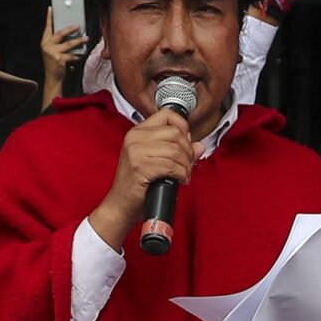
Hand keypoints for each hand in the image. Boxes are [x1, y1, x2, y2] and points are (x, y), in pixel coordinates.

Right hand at [41, 7, 86, 77]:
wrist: (52, 78)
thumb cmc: (54, 64)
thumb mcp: (52, 51)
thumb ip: (58, 42)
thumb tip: (70, 33)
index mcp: (45, 42)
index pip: (47, 28)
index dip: (49, 18)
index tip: (51, 9)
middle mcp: (47, 46)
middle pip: (59, 34)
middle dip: (70, 29)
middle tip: (78, 26)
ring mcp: (52, 53)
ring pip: (68, 44)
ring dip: (78, 41)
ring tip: (86, 39)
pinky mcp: (59, 59)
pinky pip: (71, 55)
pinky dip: (77, 55)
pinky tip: (80, 55)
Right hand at [87, 109, 202, 250]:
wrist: (120, 206)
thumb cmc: (137, 185)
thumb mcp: (156, 162)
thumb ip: (177, 150)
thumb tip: (199, 146)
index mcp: (137, 132)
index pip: (167, 115)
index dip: (183, 127)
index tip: (186, 144)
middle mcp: (134, 138)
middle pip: (175, 133)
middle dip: (188, 151)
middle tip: (187, 165)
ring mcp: (135, 152)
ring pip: (175, 150)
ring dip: (186, 166)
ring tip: (184, 175)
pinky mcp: (140, 167)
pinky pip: (171, 166)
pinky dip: (181, 174)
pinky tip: (179, 180)